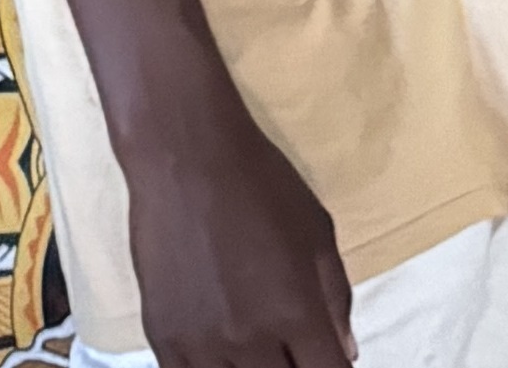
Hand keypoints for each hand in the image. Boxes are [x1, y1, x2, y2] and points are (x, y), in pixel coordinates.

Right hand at [124, 100, 353, 367]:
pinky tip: (222, 355)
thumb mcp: (318, 234)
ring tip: (260, 349)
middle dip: (297, 367)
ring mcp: (201, 343)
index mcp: (298, 312)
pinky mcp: (161, 337)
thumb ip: (336, 298)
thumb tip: (346, 350)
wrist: (186, 161)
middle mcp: (250, 339)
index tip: (329, 359)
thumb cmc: (262, 186)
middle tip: (296, 348)